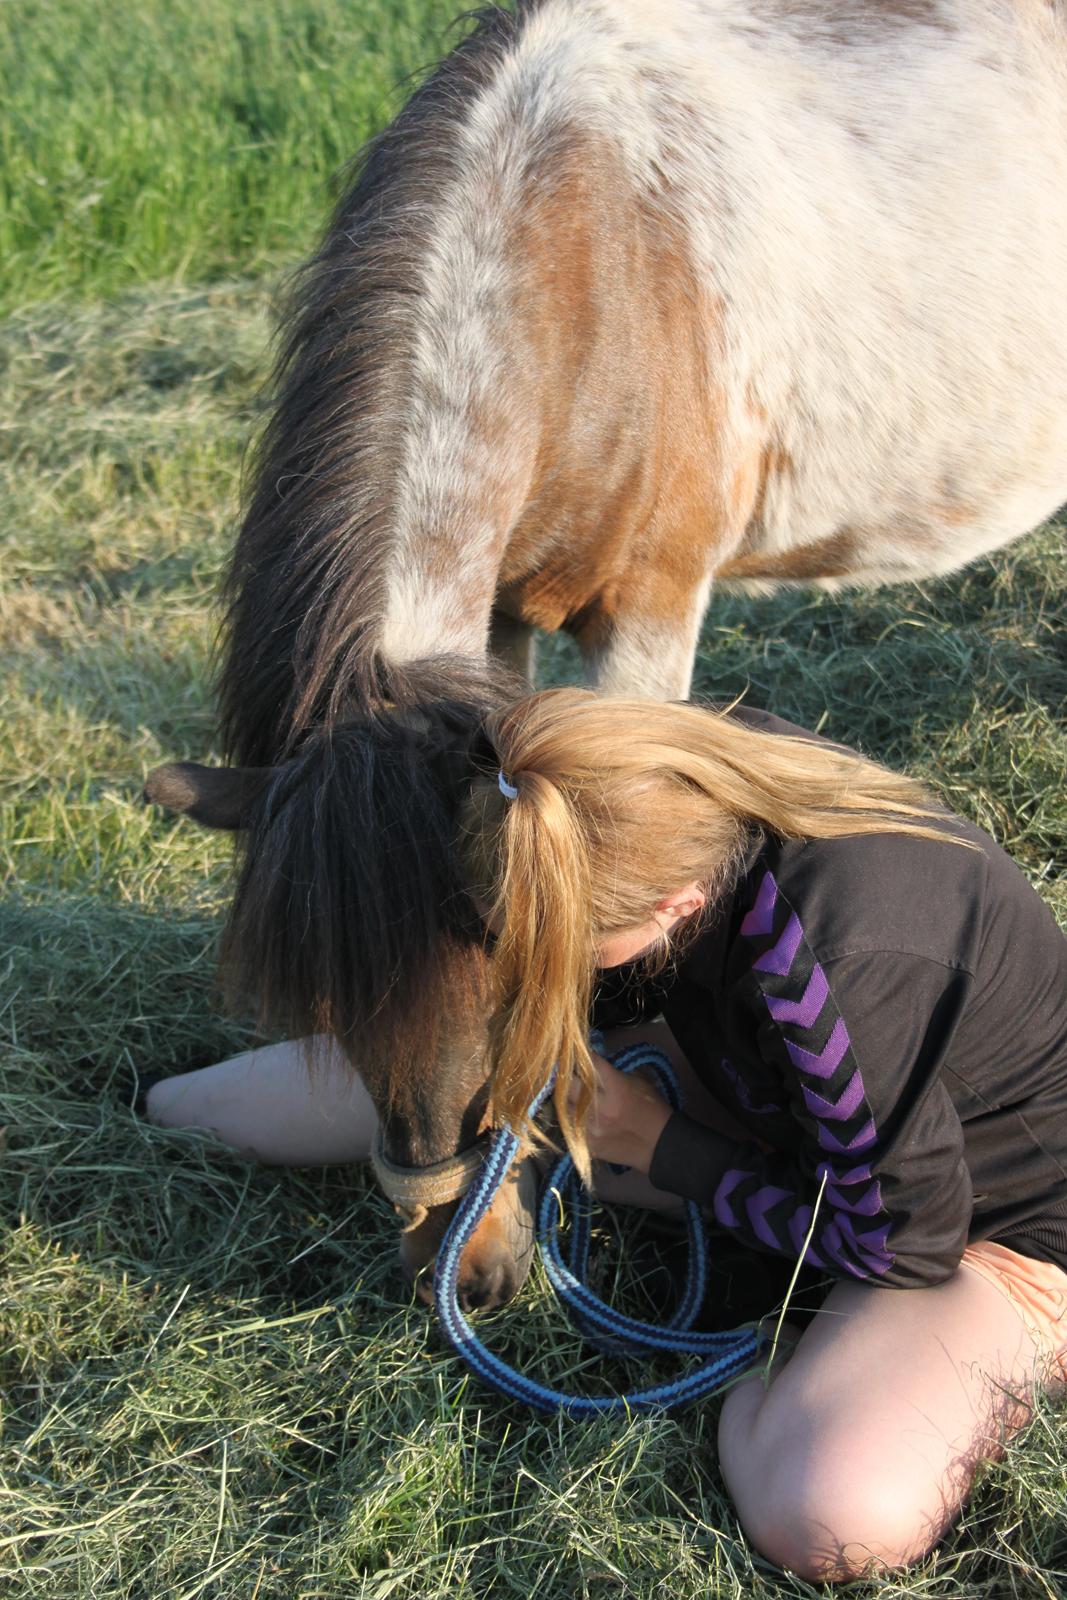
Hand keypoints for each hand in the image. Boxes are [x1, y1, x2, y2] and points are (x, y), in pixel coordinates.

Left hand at [572, 1051, 671, 1174]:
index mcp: (615, 1088)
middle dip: (568, 1078)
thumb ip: (612, 1071)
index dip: (581, 1056)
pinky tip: (581, 1117)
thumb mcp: (639, 1080)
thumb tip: (591, 1063)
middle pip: (568, 1085)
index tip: (577, 1054)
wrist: (660, 1145)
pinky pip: (570, 1128)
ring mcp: (592, 1129)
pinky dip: (573, 1120)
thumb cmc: (651, 1108)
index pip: (588, 1064)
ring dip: (568, 1100)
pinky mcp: (589, 1145)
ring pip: (564, 1107)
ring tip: (574, 1098)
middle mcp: (600, 1108)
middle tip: (570, 1077)